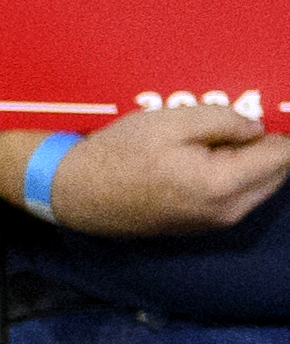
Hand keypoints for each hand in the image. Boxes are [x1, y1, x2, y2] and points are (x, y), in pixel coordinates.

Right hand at [43, 96, 289, 235]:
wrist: (74, 193)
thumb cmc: (119, 153)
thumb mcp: (173, 120)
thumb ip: (226, 120)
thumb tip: (255, 128)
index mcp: (222, 183)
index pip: (283, 155)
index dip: (278, 130)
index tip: (258, 115)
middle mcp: (225, 211)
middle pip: (278, 174)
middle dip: (268, 148)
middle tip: (236, 126)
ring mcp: (212, 224)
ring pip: (259, 187)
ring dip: (251, 162)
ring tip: (214, 141)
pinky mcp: (198, 227)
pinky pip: (236, 198)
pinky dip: (233, 177)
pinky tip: (199, 161)